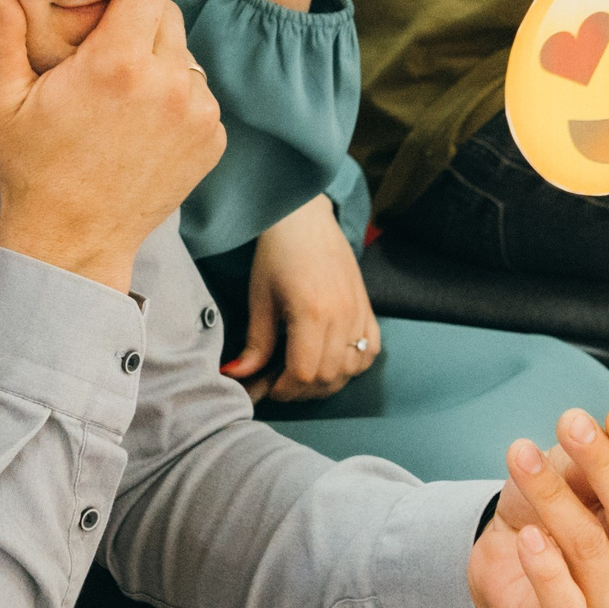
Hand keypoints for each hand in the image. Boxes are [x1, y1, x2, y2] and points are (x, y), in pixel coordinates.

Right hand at [0, 0, 224, 291]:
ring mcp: (198, 113)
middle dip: (138, 21)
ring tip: (118, 93)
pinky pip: (198, 94)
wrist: (74, 241)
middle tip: (102, 51)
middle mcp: (169, 83)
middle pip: (168, 14)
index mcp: (118, 63)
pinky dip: (175, 98)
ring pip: (185, 54)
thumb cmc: (30, 169)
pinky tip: (140, 124)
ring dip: (158, 60)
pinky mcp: (213, 138)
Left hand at [223, 195, 378, 400]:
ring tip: (303, 373)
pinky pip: (371, 351)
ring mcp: (359, 312)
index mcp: (312, 313)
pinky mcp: (367, 308)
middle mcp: (342, 316)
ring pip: (351, 369)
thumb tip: (238, 376)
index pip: (304, 373)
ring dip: (327, 381)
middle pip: (328, 377)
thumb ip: (255, 343)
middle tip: (280, 383)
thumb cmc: (277, 254)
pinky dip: (353, 365)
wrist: (305, 218)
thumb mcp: (260, 298)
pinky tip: (333, 361)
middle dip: (301, 390)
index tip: (267, 387)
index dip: (283, 389)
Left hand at [468, 405, 608, 607]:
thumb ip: (582, 459)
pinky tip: (525, 536)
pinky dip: (543, 564)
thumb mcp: (563, 475)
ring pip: (590, 543)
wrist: (502, 564)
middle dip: (603, 460)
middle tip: (570, 423)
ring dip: (551, 494)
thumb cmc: (544, 514)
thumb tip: (593, 431)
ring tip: (520, 458)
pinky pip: (562, 596)